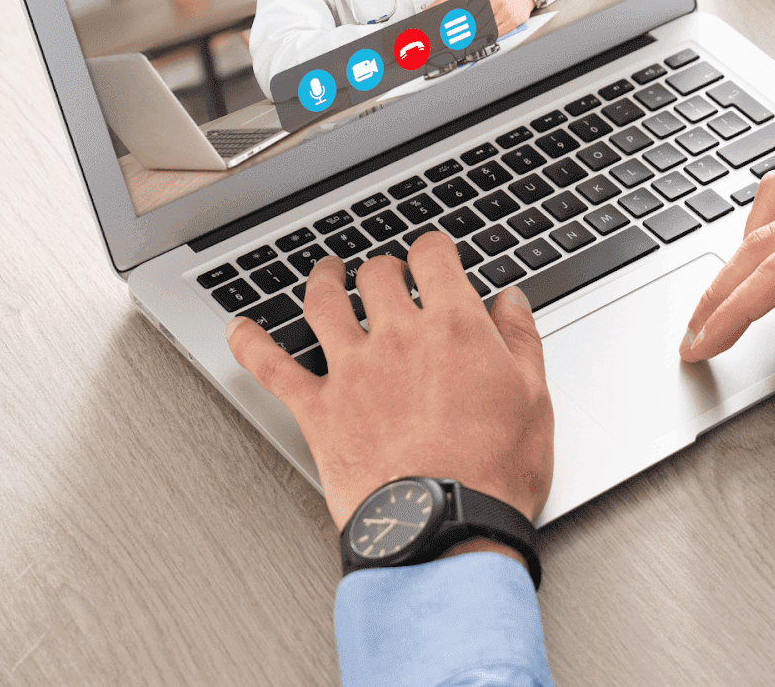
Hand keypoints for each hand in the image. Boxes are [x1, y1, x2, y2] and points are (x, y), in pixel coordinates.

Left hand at [227, 232, 552, 528]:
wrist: (445, 526)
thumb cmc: (493, 470)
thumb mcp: (534, 396)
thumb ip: (520, 339)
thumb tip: (511, 302)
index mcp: (454, 326)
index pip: (433, 258)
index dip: (433, 248)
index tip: (434, 253)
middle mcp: (398, 337)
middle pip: (377, 275)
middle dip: (384, 266)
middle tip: (388, 271)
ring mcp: (352, 371)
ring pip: (323, 304)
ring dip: (322, 281)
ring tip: (325, 273)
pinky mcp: (317, 410)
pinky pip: (271, 367)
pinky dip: (250, 343)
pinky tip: (240, 328)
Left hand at [427, 0, 534, 36]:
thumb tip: (462, 11)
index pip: (474, 8)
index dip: (465, 18)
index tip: (457, 25)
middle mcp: (500, 2)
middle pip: (480, 19)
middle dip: (470, 28)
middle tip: (461, 34)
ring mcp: (507, 12)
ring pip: (489, 27)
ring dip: (478, 34)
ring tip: (469, 39)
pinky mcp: (513, 21)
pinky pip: (499, 32)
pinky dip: (489, 36)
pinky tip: (483, 39)